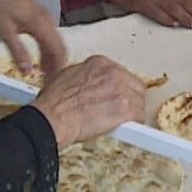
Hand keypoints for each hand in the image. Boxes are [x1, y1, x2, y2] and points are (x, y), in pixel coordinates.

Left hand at [0, 0, 68, 75]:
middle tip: (50, 79)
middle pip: (60, 46)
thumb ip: (18, 52)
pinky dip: (48, 48)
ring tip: (45, 72)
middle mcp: (47, 19)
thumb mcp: (5, 32)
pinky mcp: (39, 15)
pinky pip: (50, 35)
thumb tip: (27, 71)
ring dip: (52, 56)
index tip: (53, 80)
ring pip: (56, 41)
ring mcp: (45, 16)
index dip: (57, 66)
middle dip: (57, 64)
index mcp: (40, 23)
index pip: (57, 49)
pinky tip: (41, 57)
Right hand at [31, 56, 146, 147]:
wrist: (52, 118)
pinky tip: (124, 128)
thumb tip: (92, 85)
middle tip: (121, 111)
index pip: (121, 74)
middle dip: (129, 99)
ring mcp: (120, 90)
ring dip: (132, 112)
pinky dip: (134, 124)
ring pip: (139, 101)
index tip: (115, 97)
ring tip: (120, 121)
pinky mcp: (125, 108)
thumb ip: (86, 78)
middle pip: (134, 86)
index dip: (119, 89)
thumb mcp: (67, 77)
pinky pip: (139, 116)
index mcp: (99, 63)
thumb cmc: (55, 103)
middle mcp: (112, 73)